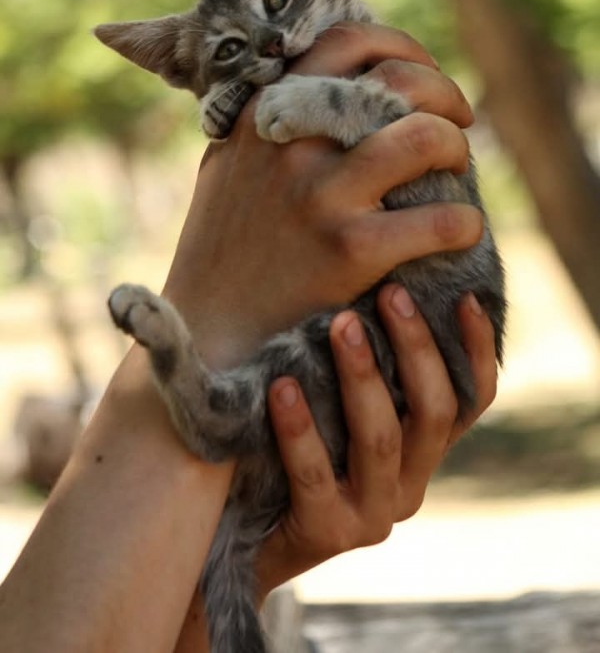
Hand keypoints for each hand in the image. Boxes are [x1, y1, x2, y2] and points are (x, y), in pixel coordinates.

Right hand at [162, 24, 481, 366]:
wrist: (210, 326)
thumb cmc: (222, 245)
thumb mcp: (228, 164)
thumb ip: (265, 120)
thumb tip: (312, 83)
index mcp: (266, 114)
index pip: (346, 42)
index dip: (399, 47)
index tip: (421, 73)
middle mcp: (293, 144)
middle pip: (398, 81)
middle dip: (445, 93)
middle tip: (457, 122)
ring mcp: (322, 196)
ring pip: (426, 138)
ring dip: (457, 147)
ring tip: (456, 170)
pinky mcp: (350, 251)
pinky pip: (439, 220)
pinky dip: (464, 222)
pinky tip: (461, 230)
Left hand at [255, 284, 497, 596]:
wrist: (250, 537)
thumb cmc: (298, 451)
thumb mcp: (343, 412)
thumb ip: (370, 374)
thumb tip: (376, 288)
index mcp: (423, 454)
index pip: (470, 401)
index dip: (476, 351)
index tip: (467, 297)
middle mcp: (410, 486)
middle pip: (433, 412)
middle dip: (415, 347)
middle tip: (390, 294)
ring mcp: (373, 515)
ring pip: (381, 438)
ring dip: (362, 375)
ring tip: (341, 324)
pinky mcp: (327, 532)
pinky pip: (315, 473)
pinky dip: (300, 427)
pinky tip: (282, 386)